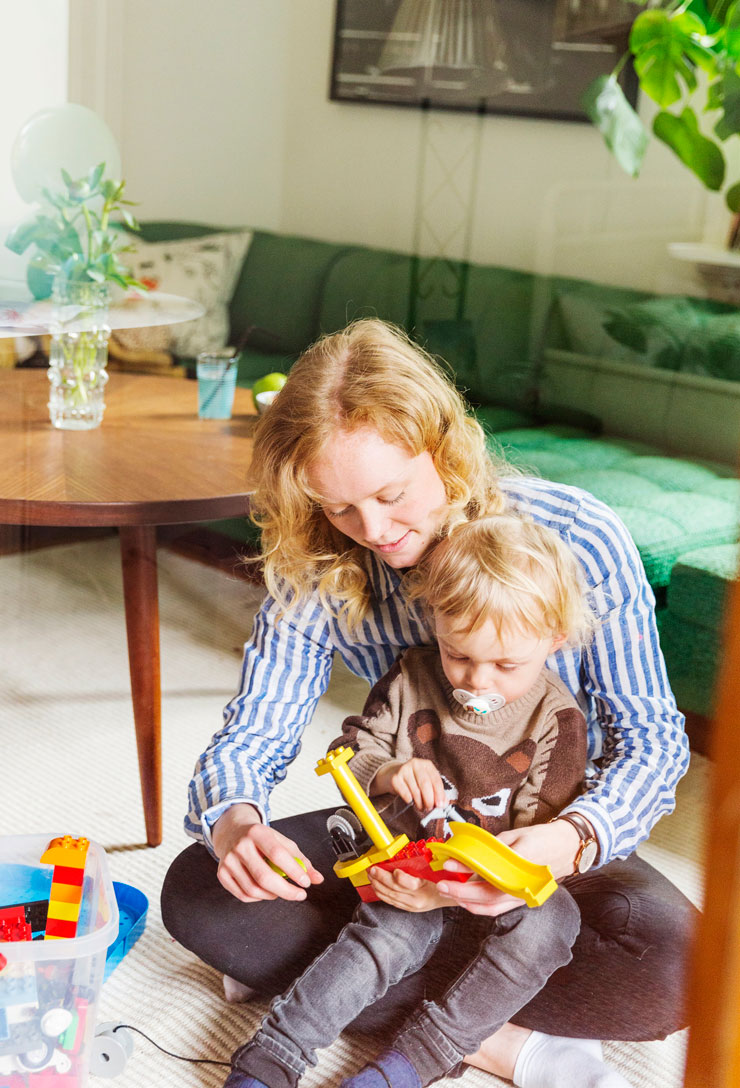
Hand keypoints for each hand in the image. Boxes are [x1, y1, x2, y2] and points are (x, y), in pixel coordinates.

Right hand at [211, 803, 323, 903]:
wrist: (232, 831)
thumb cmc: (260, 838)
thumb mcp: (281, 841)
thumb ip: (300, 860)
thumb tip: (317, 878)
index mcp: (257, 832)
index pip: (277, 854)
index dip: (293, 870)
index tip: (306, 882)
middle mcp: (240, 846)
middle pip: (264, 876)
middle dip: (286, 890)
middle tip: (299, 894)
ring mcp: (229, 861)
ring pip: (253, 889)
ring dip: (273, 895)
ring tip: (282, 891)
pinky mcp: (222, 874)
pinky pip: (243, 895)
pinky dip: (258, 898)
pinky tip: (266, 892)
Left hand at [368, 864, 454, 911]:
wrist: (448, 897)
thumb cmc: (441, 881)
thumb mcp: (435, 870)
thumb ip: (423, 863)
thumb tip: (406, 852)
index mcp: (426, 888)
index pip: (411, 884)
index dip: (401, 878)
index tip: (395, 870)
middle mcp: (417, 899)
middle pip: (396, 889)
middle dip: (381, 878)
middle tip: (373, 869)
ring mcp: (411, 905)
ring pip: (390, 896)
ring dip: (378, 885)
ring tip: (371, 876)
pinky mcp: (407, 908)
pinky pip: (391, 901)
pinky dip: (381, 893)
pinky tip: (375, 887)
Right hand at [379, 758, 445, 812]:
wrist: (393, 774)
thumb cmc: (414, 779)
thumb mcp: (427, 782)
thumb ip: (436, 792)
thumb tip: (443, 803)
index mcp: (427, 764)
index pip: (436, 780)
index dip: (439, 794)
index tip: (440, 805)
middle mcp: (415, 764)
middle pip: (425, 784)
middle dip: (429, 799)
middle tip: (429, 808)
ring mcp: (404, 770)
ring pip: (415, 791)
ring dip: (420, 803)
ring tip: (421, 807)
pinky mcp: (395, 778)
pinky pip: (406, 794)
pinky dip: (410, 801)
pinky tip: (411, 801)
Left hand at [437, 821, 581, 916]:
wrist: (567, 848)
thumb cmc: (542, 837)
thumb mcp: (515, 835)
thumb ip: (493, 847)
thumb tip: (467, 854)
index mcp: (522, 864)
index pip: (489, 871)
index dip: (466, 869)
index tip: (449, 863)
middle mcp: (523, 885)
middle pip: (488, 896)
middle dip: (461, 892)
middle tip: (442, 884)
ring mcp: (524, 895)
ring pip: (492, 907)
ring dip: (468, 902)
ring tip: (450, 891)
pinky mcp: (523, 899)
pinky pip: (498, 908)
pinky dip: (480, 906)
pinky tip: (467, 899)